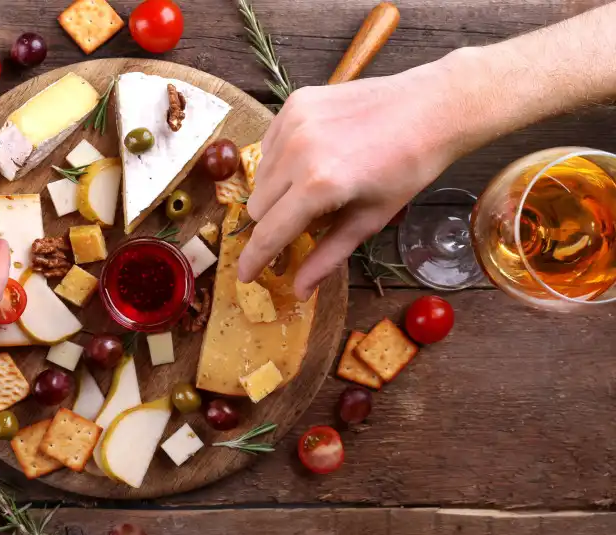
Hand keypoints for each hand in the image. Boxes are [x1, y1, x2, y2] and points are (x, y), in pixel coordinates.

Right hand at [237, 61, 466, 298]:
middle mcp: (297, 152)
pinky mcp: (295, 103)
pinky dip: (281, 159)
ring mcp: (293, 123)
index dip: (254, 259)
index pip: (269, 232)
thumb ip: (327, 256)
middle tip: (303, 220)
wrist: (430, 108)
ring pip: (260, 175)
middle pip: (259, 206)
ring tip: (312, 184)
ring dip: (277, 190)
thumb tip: (299, 291)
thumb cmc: (406, 170)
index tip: (245, 276)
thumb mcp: (369, 220)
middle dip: (274, 221)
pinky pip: (269, 145)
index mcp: (318, 186)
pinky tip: (311, 157)